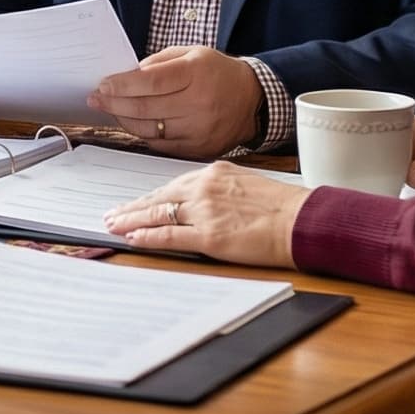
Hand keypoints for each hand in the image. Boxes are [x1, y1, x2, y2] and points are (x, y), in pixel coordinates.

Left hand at [87, 46, 262, 158]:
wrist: (252, 100)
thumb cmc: (217, 73)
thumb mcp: (191, 54)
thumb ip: (158, 63)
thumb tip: (125, 76)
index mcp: (196, 74)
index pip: (150, 82)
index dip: (121, 85)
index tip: (103, 85)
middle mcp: (199, 104)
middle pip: (145, 108)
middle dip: (113, 103)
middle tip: (96, 99)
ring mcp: (199, 130)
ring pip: (149, 130)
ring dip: (124, 120)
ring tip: (112, 110)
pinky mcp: (198, 149)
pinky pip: (160, 145)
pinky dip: (143, 134)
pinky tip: (133, 123)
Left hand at [103, 161, 307, 266]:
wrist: (302, 220)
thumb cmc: (283, 207)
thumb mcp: (246, 184)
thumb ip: (220, 190)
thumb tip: (202, 202)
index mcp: (214, 173)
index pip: (172, 186)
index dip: (150, 197)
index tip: (135, 203)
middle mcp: (204, 188)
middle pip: (158, 198)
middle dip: (132, 208)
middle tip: (111, 214)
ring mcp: (205, 211)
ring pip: (157, 215)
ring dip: (131, 221)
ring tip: (113, 226)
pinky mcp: (209, 236)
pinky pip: (169, 236)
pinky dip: (147, 238)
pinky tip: (133, 239)